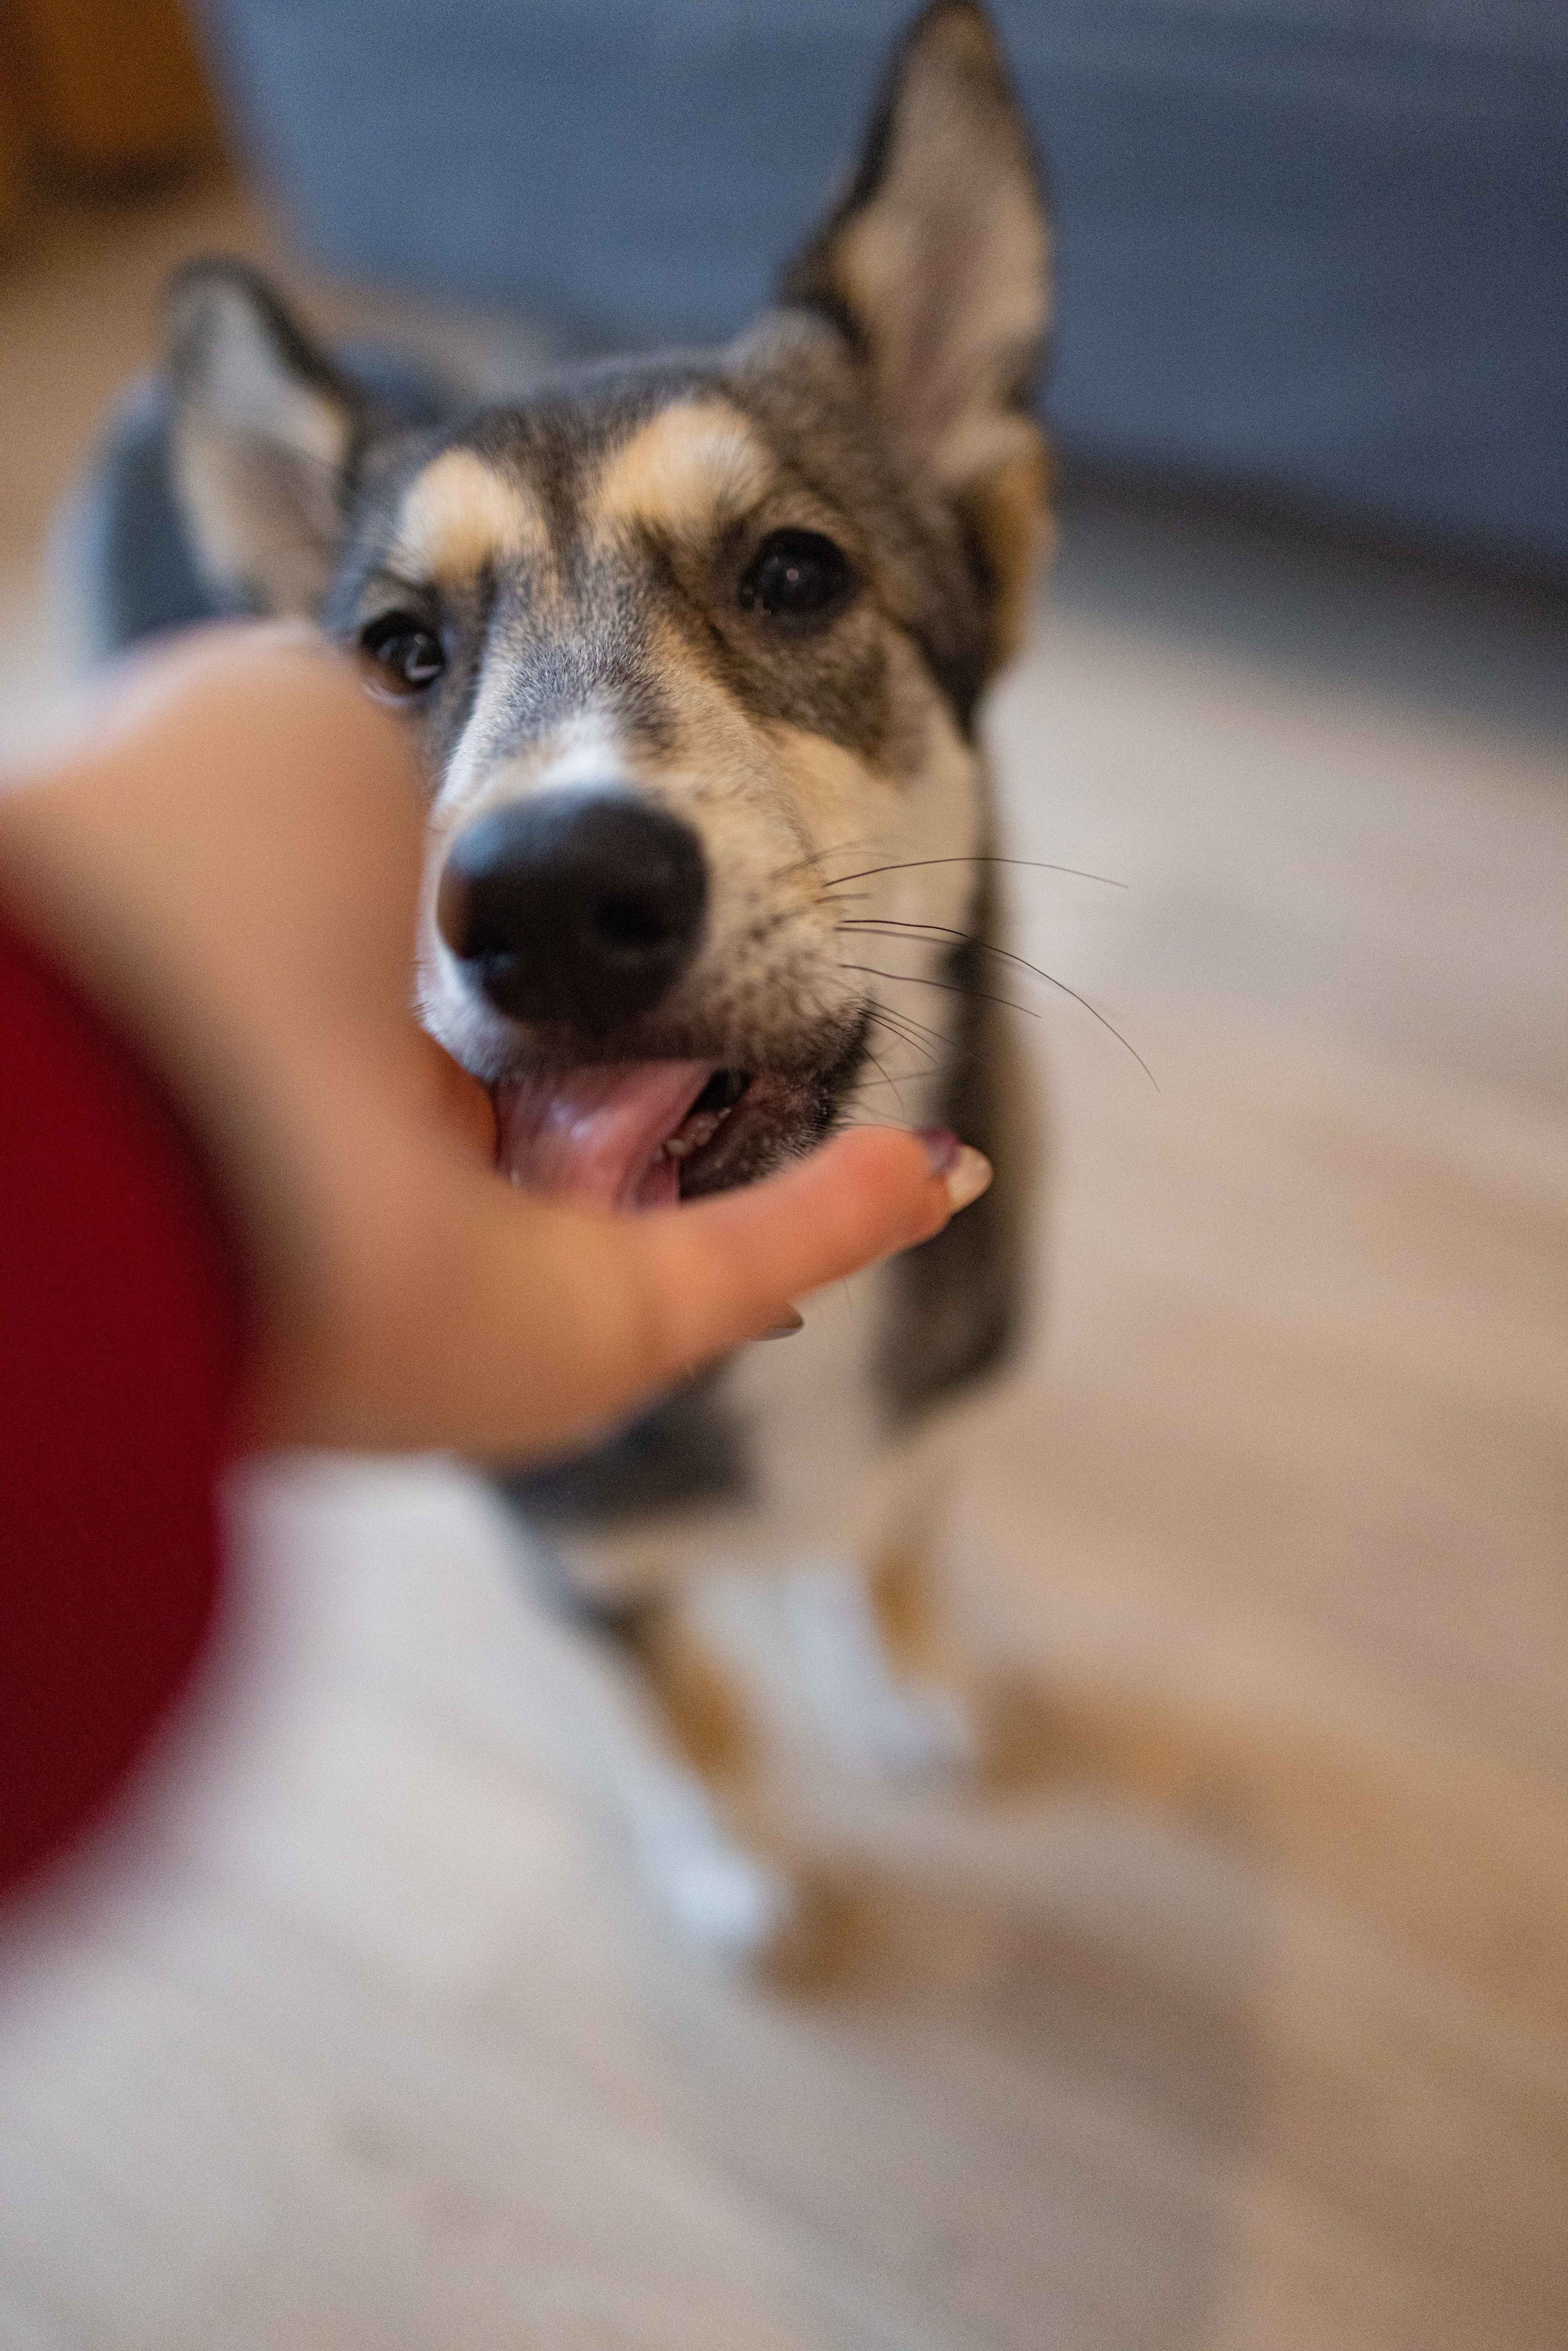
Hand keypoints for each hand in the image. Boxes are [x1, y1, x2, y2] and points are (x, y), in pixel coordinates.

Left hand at [0, 627, 989, 1458]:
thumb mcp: (307, 717)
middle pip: (563, 1093)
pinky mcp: (585, 1333)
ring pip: (659, 1194)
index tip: (648, 859)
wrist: (165, 1091)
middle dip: (667, 1032)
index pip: (461, 963)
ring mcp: (487, 1251)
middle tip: (761, 949)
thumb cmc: (203, 875)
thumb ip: (414, 729)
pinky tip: (934, 1163)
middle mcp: (384, 1138)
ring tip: (866, 1037)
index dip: (563, 910)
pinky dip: (847, 1219)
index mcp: (295, 989)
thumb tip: (504, 802)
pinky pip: (745, 1270)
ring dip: (766, 1127)